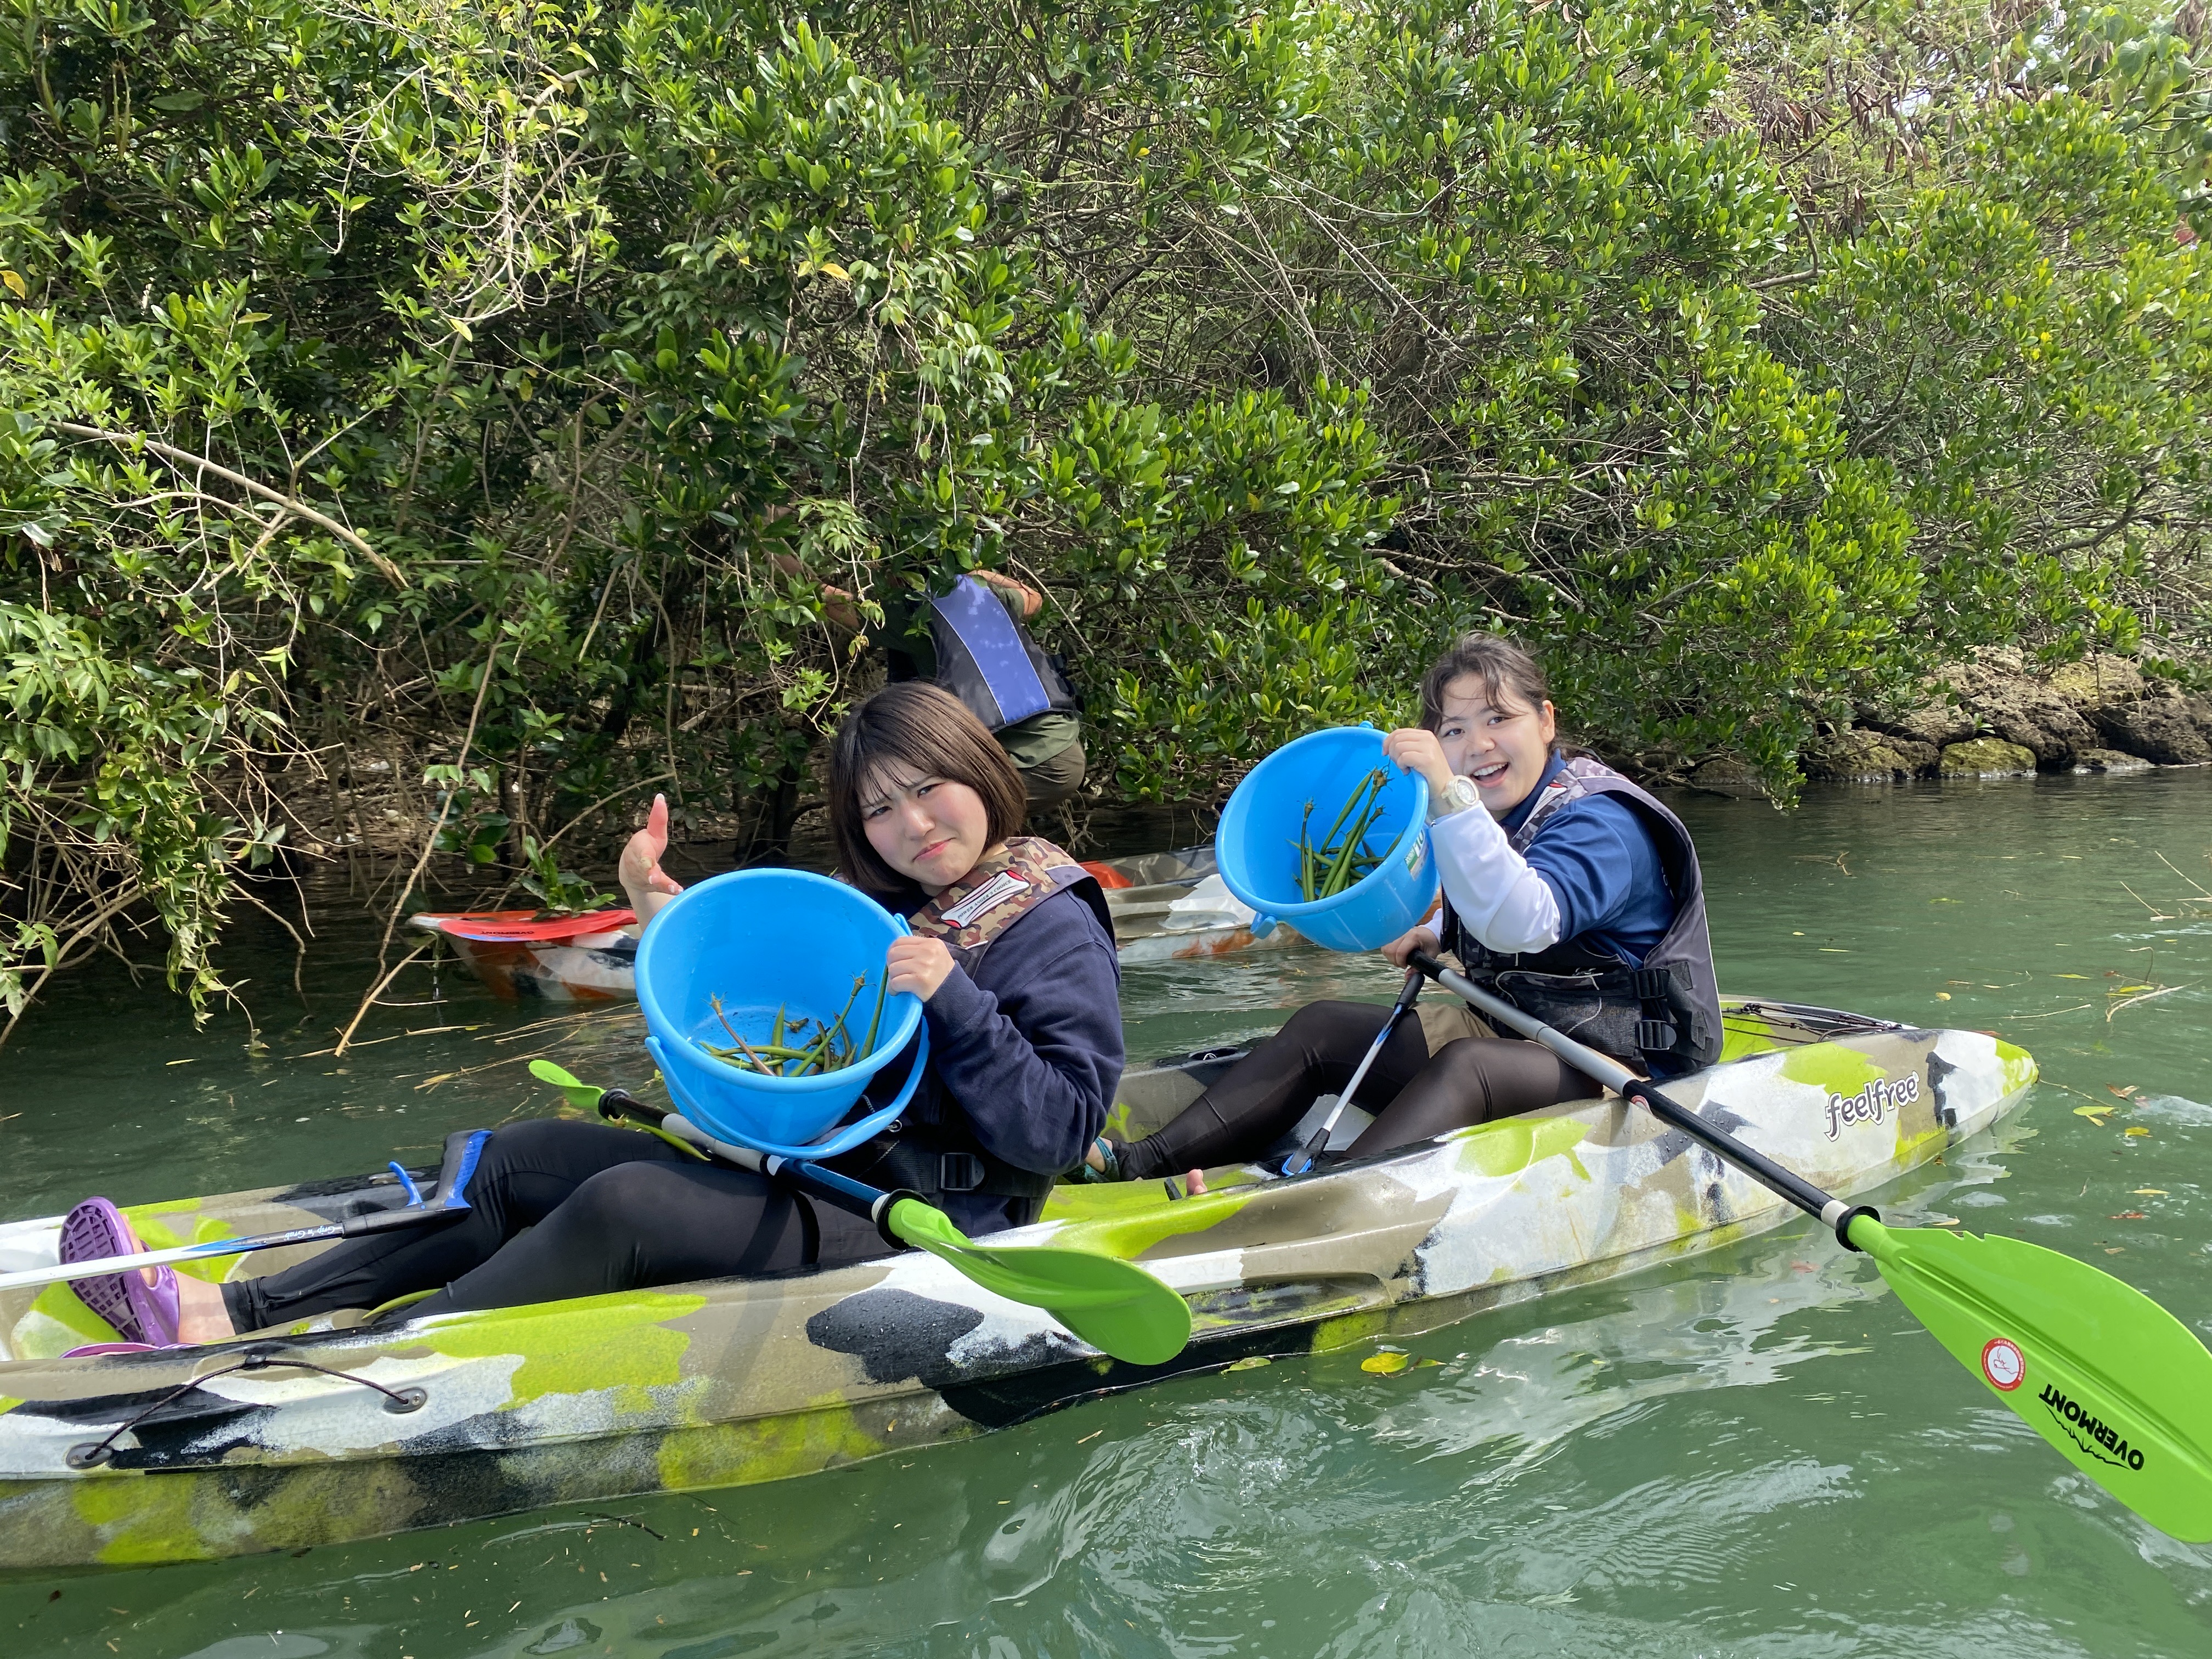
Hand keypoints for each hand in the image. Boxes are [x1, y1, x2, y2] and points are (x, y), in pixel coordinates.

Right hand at [617, 794, 683, 920]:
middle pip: (645, 871)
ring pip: (653, 882)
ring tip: (675, 888)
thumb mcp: (652, 832)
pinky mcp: (651, 887)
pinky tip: (679, 891)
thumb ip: (658, 818)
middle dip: (650, 874)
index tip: (648, 863)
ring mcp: (644, 878)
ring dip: (663, 885)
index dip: (644, 860)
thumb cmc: (644, 847)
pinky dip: (669, 890)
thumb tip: (660, 796)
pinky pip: (660, 890)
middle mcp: (640, 866)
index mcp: (639, 849)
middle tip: (655, 878)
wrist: (629, 871)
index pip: (641, 854)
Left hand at [886, 935, 955, 1001]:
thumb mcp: (936, 956)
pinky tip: (899, 991)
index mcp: (931, 943)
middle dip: (891, 966)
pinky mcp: (920, 980)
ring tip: (901, 985)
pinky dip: (893, 989)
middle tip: (897, 975)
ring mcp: (924, 965)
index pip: (900, 941)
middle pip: (893, 954)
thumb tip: (893, 953)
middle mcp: (928, 951)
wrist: (956, 996)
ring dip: (893, 979)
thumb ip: (918, 950)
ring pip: (893, 969)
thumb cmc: (942, 977)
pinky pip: (895, 982)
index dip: (893, 952)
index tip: (895, 962)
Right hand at [1380, 925, 1440, 968]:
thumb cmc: (1432, 943)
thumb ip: (1419, 968)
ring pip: (1385, 948)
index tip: (1406, 966)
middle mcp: (1404, 934)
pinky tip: (1397, 955)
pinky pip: (1386, 945)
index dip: (1400, 962)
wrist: (1433, 933)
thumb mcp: (1430, 956)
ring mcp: (1398, 934)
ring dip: (1390, 957)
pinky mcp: (1395, 935)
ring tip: (1400, 959)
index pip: (1400, 952)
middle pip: (1389, 950)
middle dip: (1394, 961)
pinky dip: (1389, 953)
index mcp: (1413, 937)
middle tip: (1403, 964)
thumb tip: (1407, 977)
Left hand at [1382, 727, 1455, 796]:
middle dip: (1392, 752)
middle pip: (1397, 738)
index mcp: (1425, 734)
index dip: (1388, 742)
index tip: (1385, 753)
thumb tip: (1387, 744)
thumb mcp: (1419, 753)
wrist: (1445, 788)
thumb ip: (1408, 745)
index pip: (1399, 731)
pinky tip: (1408, 771)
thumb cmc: (1430, 773)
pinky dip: (1401, 766)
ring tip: (1405, 768)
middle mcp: (1428, 738)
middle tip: (1398, 764)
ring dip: (1397, 760)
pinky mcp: (1427, 759)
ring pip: (1398, 747)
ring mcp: (1428, 747)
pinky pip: (1404, 757)